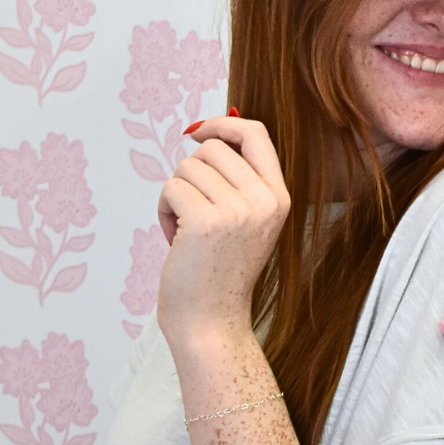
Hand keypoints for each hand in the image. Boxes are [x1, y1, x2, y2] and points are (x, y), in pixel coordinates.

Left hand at [156, 115, 289, 352]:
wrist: (212, 322)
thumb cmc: (221, 272)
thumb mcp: (248, 221)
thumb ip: (239, 180)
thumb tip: (208, 132)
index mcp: (279, 197)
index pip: (256, 134)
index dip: (224, 123)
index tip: (199, 130)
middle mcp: (264, 200)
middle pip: (213, 148)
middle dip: (192, 173)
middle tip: (193, 209)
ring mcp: (237, 210)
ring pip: (188, 168)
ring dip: (176, 195)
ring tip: (185, 229)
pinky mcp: (205, 221)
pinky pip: (171, 188)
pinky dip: (163, 210)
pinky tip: (174, 238)